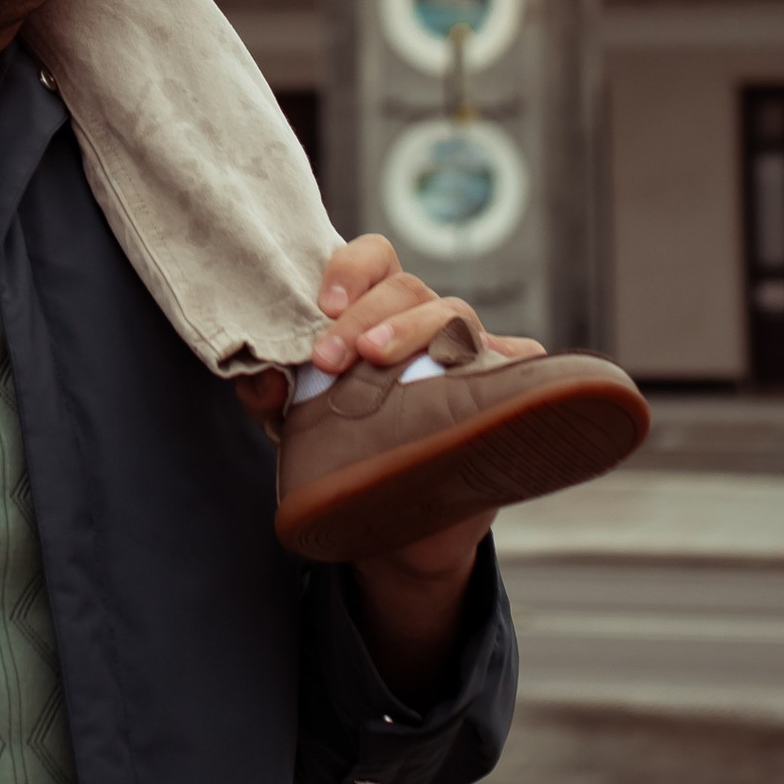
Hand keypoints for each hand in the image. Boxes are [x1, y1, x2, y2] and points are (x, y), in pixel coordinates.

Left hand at [233, 225, 529, 691]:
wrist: (397, 524)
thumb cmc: (345, 447)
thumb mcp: (294, 421)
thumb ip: (268, 393)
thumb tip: (264, 375)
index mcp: (376, 309)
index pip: (374, 258)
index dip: (350, 270)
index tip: (322, 306)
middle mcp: (426, 320)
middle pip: (409, 287)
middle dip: (367, 314)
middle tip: (332, 357)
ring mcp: (469, 352)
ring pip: (455, 315)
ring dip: (413, 329)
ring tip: (375, 359)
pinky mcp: (499, 389)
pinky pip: (519, 361)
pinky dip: (511, 358)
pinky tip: (491, 370)